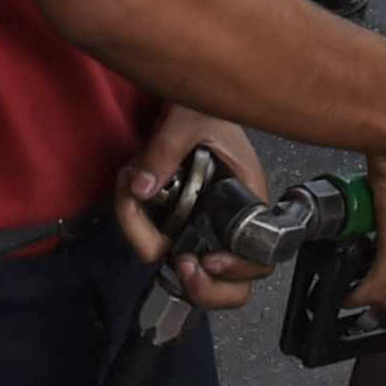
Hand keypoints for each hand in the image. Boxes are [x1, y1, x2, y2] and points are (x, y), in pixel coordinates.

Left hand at [120, 110, 270, 311]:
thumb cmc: (204, 104)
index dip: (237, 268)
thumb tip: (141, 188)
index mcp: (247, 197)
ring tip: (128, 195)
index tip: (206, 259)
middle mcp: (226, 219)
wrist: (189, 97)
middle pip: (231, 283)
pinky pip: (154, 239)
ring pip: (181, 265)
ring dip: (144, 237)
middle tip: (178, 265)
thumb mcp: (189, 118)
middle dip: (201, 287)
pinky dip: (133, 222)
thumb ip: (166, 150)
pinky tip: (125, 187)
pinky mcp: (174, 217)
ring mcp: (199, 222)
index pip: (259, 254)